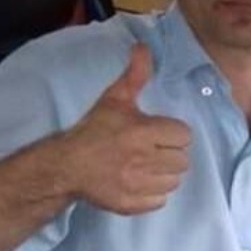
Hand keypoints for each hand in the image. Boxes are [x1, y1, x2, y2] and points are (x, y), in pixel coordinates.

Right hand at [60, 44, 190, 214]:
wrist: (66, 165)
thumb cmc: (93, 130)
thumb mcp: (114, 99)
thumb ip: (135, 75)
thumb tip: (143, 47)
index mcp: (143, 132)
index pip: (183, 135)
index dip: (172, 133)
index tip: (158, 133)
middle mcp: (144, 159)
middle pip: (182, 160)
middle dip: (170, 154)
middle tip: (152, 150)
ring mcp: (138, 184)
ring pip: (174, 181)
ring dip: (164, 174)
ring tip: (146, 166)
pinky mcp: (132, 204)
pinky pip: (161, 200)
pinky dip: (153, 193)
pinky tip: (139, 182)